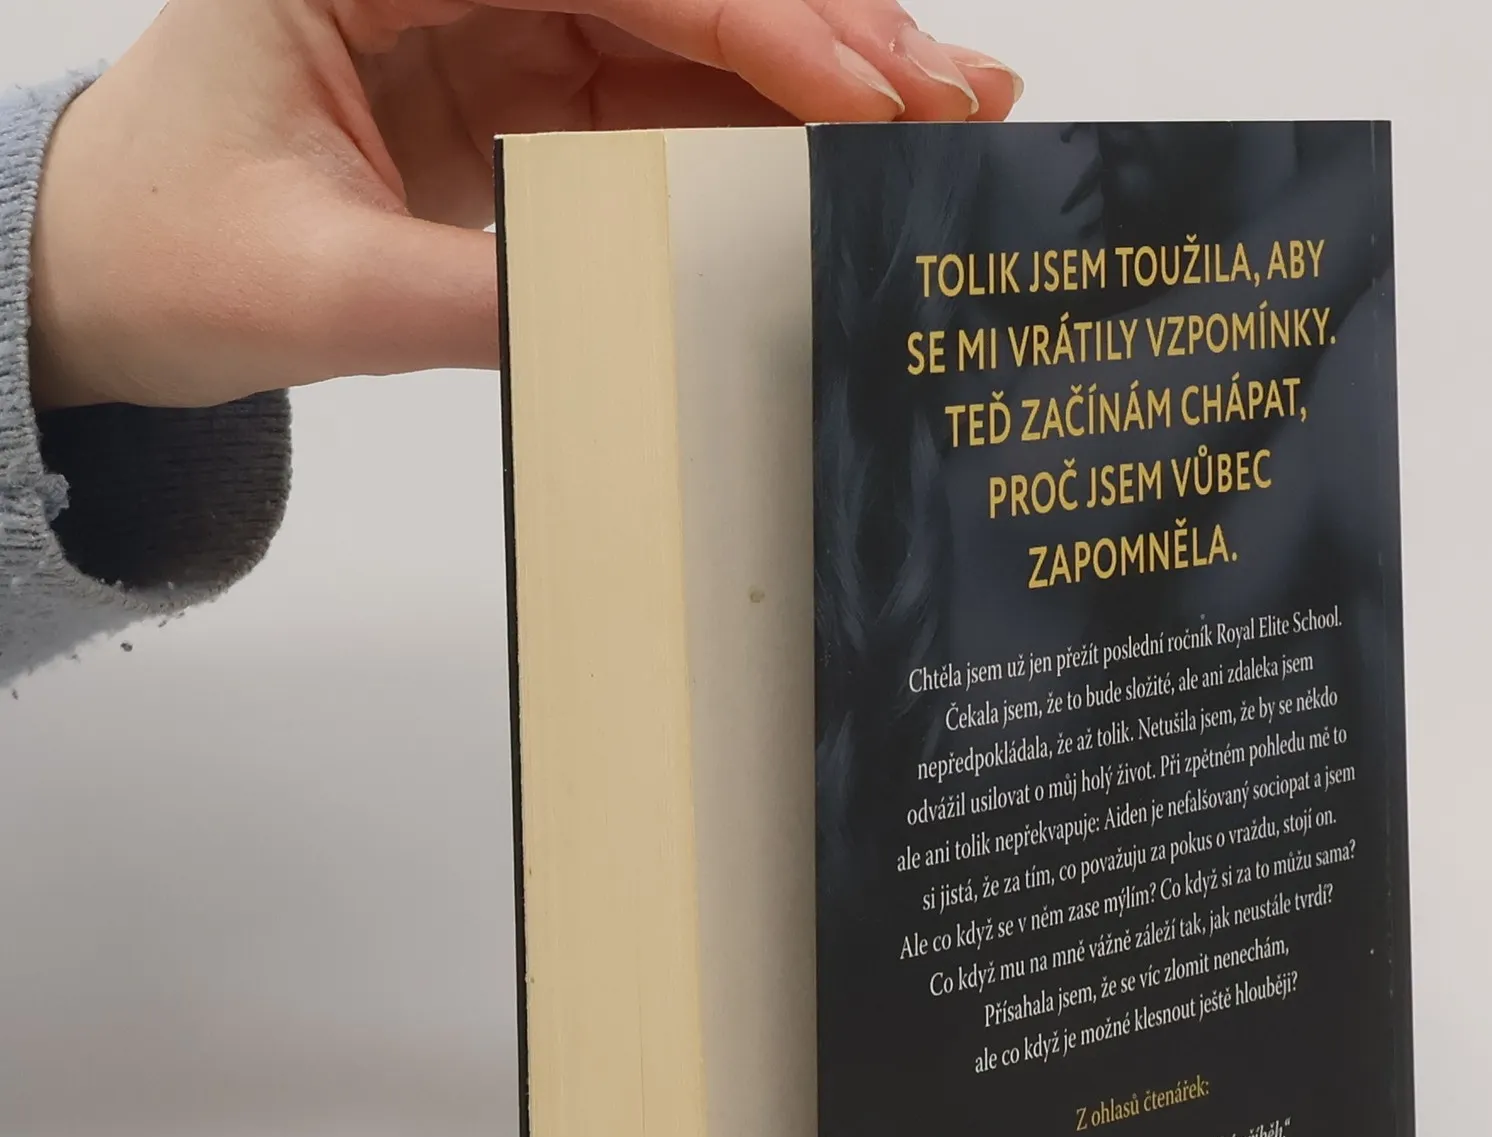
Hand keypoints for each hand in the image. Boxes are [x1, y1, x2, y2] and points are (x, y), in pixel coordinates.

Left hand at [29, 0, 1021, 410]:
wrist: (108, 285)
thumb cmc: (160, 248)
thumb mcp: (317, 285)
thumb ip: (480, 300)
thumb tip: (636, 321)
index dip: (750, 23)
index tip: (862, 84)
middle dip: (821, 34)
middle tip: (950, 90)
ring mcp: (498, 36)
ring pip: (689, 40)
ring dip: (816, 77)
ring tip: (941, 111)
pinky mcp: (526, 106)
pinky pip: (664, 109)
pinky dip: (760, 131)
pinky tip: (851, 142)